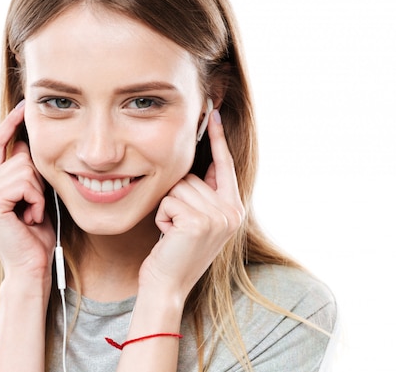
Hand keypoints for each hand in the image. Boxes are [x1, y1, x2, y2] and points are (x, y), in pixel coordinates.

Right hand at [0, 102, 55, 279]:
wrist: (32, 266)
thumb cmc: (36, 234)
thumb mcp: (34, 195)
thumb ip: (25, 171)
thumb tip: (23, 142)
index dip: (10, 123)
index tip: (24, 105)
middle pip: (19, 155)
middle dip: (37, 179)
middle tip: (34, 207)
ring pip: (24, 168)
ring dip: (38, 192)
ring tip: (31, 213)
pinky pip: (24, 182)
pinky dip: (36, 199)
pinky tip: (29, 218)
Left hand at [140, 110, 244, 299]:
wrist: (167, 284)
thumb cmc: (175, 251)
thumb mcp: (197, 220)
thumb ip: (204, 194)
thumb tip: (199, 163)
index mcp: (234, 209)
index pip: (225, 165)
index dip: (217, 139)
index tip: (212, 112)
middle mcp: (231, 212)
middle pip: (191, 176)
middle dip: (176, 197)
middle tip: (177, 227)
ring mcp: (218, 217)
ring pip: (178, 187)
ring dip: (167, 208)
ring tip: (173, 232)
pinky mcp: (198, 222)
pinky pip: (168, 201)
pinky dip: (161, 217)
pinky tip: (168, 236)